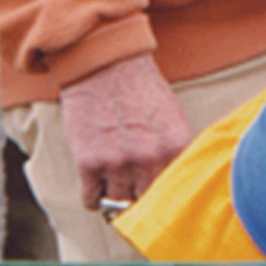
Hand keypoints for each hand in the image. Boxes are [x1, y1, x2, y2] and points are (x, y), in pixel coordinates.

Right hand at [60, 52, 192, 211]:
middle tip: (134, 197)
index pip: (177, 193)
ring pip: (119, 204)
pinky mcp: (89, 162)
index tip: (160, 204)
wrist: (104, 61)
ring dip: (116, 200)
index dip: (166, 199)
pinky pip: (91, 199)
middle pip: (148, 203)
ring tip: (114, 191)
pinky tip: (96, 190)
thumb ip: (174, 152)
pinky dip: (93, 199)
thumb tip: (174, 187)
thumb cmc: (139, 86)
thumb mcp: (172, 116)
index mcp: (176, 147)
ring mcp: (118, 162)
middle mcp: (150, 159)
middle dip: (141, 200)